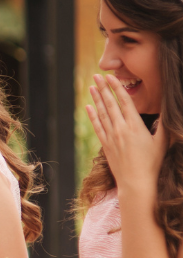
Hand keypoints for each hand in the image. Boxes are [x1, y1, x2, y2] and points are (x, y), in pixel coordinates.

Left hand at [87, 73, 167, 194]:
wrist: (136, 182)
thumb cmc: (152, 163)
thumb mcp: (162, 142)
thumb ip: (164, 125)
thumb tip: (168, 111)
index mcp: (135, 126)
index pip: (124, 101)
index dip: (116, 87)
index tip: (110, 77)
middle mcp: (120, 129)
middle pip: (110, 104)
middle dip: (103, 88)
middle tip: (97, 75)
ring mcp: (111, 137)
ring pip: (102, 113)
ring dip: (96, 99)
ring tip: (91, 86)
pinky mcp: (106, 145)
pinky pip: (97, 127)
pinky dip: (92, 116)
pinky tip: (88, 107)